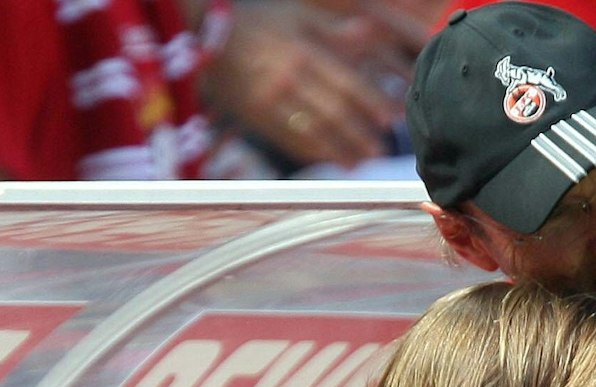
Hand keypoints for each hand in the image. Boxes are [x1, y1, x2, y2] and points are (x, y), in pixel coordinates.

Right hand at [202, 0, 399, 167]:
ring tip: (360, 162)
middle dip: (359, 135)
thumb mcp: (295, 14)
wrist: (204, 34)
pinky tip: (331, 160)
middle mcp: (288, 77)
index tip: (391, 119)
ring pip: (312, 131)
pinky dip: (312, 152)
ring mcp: (269, 99)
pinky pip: (288, 139)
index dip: (371, 103)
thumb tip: (368, 29)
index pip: (346, 82)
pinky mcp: (255, 115)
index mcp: (303, 51)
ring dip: (340, 150)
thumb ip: (332, 28)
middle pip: (333, 112)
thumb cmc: (258, 21)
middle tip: (381, 151)